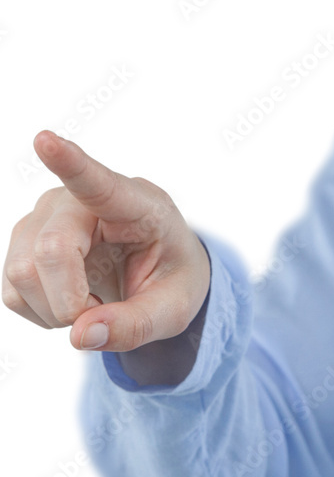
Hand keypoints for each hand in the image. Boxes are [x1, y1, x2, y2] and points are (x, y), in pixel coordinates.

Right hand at [2, 130, 210, 352]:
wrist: (158, 271)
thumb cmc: (172, 277)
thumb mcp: (174, 308)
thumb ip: (136, 324)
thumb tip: (82, 336)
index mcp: (139, 205)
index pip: (99, 183)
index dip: (70, 163)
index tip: (46, 141)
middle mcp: (83, 200)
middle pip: (52, 249)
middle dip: (70, 301)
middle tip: (102, 314)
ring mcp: (46, 215)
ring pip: (23, 271)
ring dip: (56, 310)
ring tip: (94, 303)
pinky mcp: (24, 238)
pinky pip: (12, 290)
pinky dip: (41, 312)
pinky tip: (70, 300)